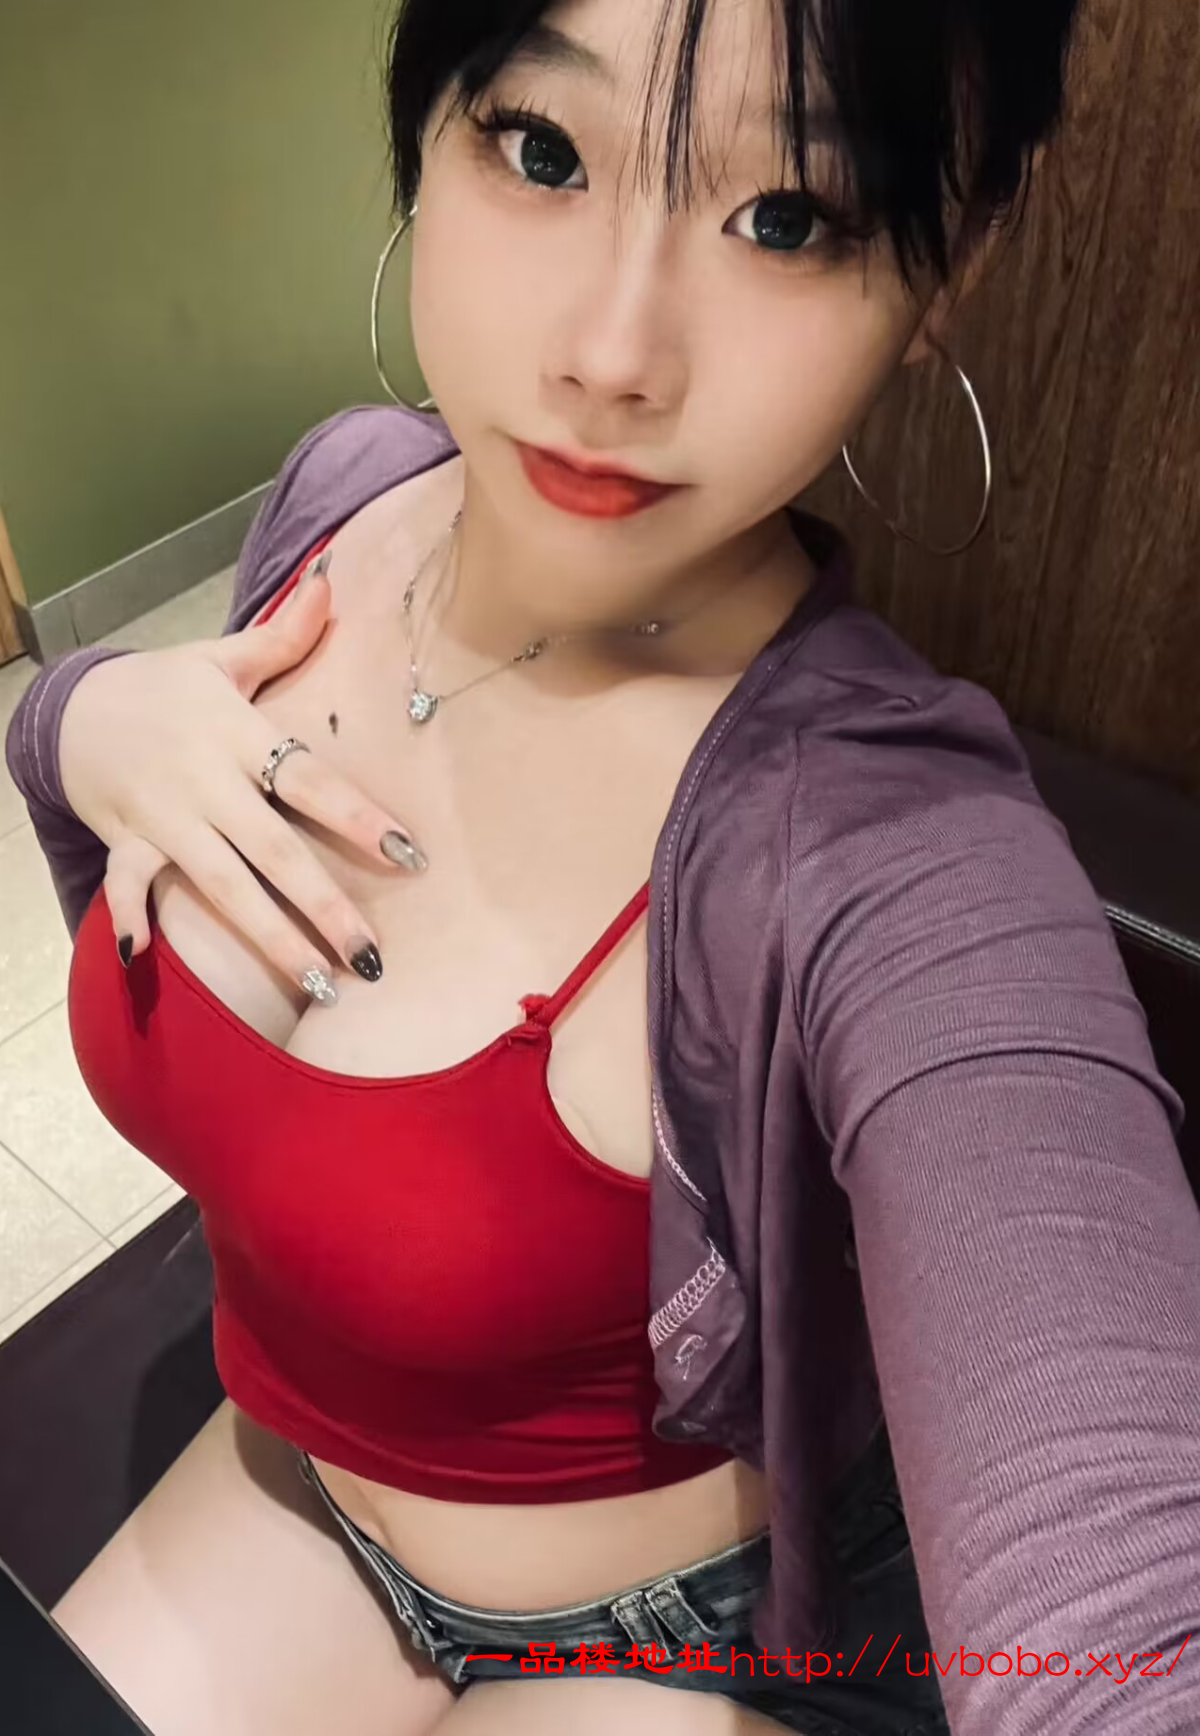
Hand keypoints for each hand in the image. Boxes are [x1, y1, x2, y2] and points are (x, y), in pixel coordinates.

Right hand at [59, 564, 424, 992]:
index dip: (358, 817)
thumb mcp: (219, 659)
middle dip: (324, 906)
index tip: (409, 854)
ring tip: (321, 986)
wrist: (71, 707)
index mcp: (236, 735)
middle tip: (372, 957)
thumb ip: (282, 637)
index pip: (308, 779)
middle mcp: (204, 782)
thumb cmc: (164, 688)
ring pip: (221, 884)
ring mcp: (164, 817)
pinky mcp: (127, 841)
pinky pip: (128, 884)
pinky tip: (145, 957)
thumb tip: (333, 582)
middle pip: (273, 849)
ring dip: (269, 937)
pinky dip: (131, 916)